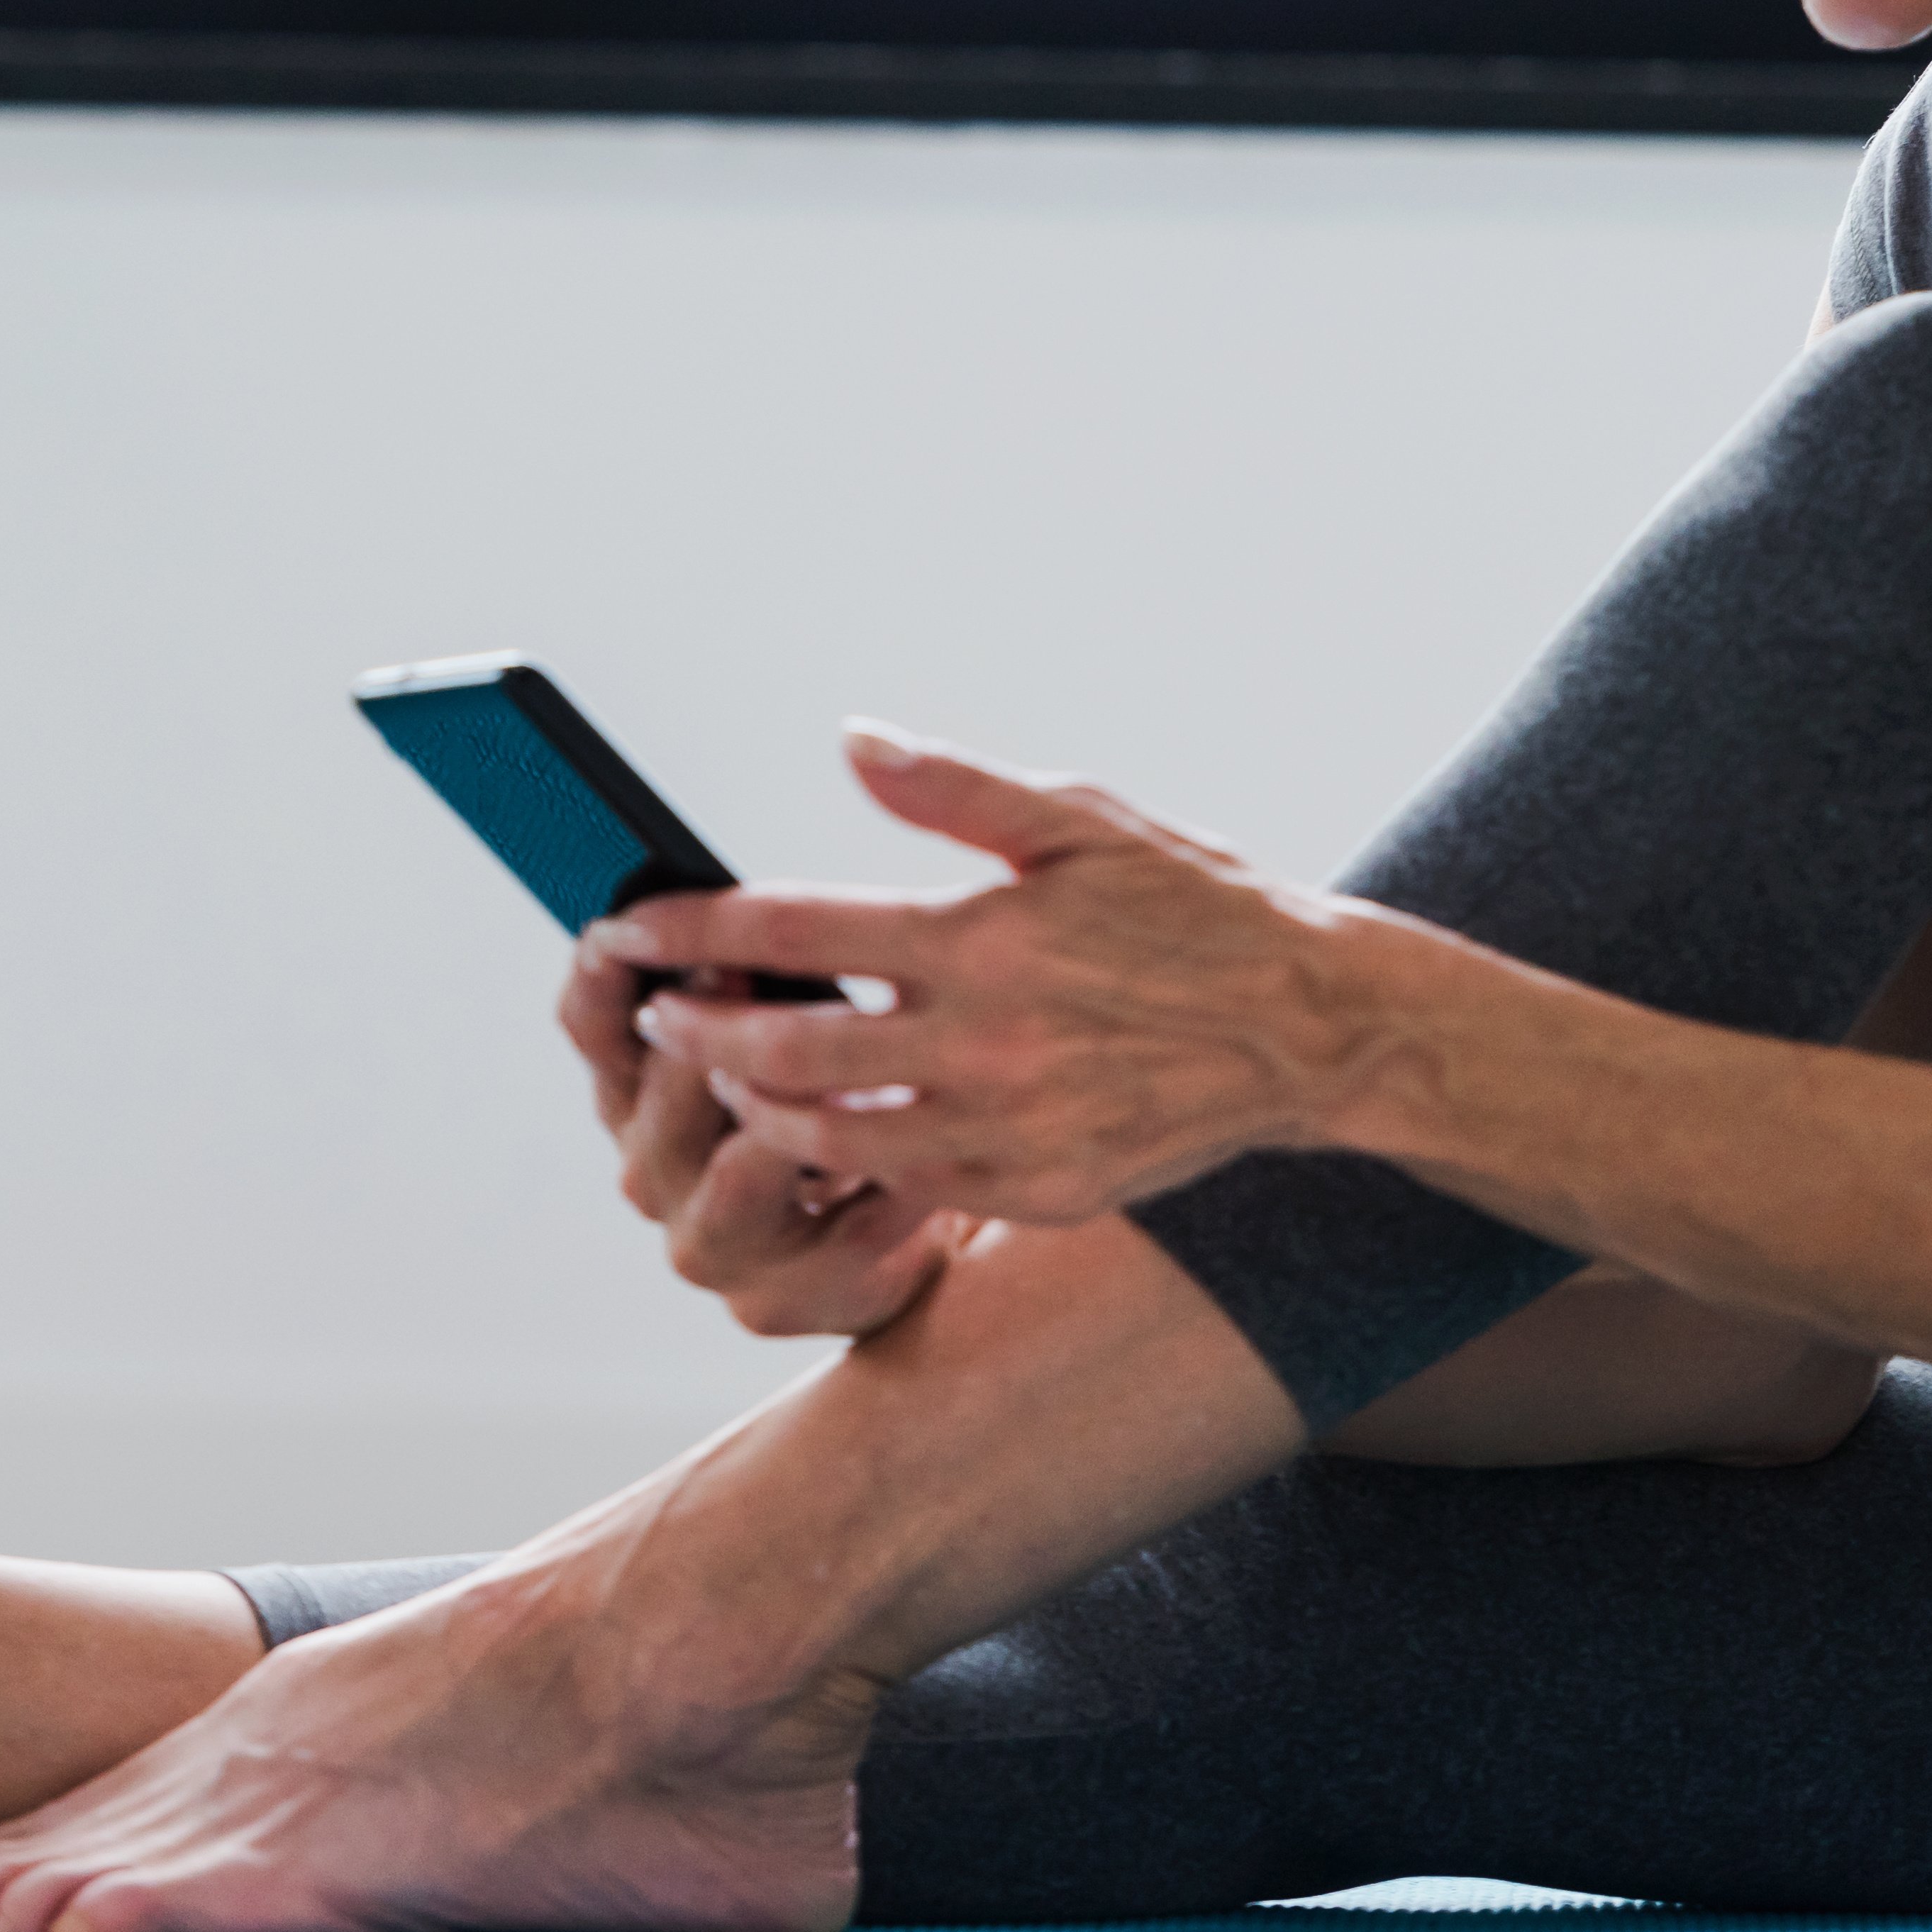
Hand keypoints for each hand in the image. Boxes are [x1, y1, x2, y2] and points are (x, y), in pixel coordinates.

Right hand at [564, 936, 969, 1338]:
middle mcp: (650, 1170)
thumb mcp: (782, 1027)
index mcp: (635, 1090)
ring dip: (799, 1113)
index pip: (593, 1023)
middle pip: (663, 1094)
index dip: (603, 973)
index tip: (627, 924)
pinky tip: (930, 1151)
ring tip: (863, 1066)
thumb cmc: (833, 1099)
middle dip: (707, 1027)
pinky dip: (888, 1185)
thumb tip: (746, 912)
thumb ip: (747, 975)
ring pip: (740, 1171)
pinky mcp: (771, 1302)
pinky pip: (840, 1231)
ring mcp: (705, 1242)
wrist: (891, 1237)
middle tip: (743, 964)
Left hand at [591, 727, 1386, 1226]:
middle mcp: (987, 1041)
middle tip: (656, 1016)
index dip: (688, 930)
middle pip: (786, 1054)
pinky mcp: (1039, 1190)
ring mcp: (1011, 1129)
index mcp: (983, 936)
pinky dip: (847, 1162)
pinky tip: (820, 1132)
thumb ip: (954, 787)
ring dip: (756, 1108)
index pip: (791, 934)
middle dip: (698, 1036)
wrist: (1309, 1028)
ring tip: (726, 1074)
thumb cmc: (1189, 906)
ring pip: (831, 1138)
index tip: (622, 923)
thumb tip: (849, 741)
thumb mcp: (1080, 818)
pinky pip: (907, 1185)